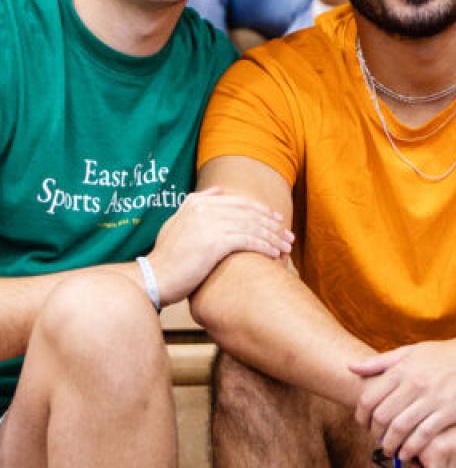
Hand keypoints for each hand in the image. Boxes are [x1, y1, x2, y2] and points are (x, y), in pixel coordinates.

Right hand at [148, 186, 293, 305]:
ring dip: (273, 238)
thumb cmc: (167, 257)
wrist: (154, 278)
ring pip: (252, 227)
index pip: (239, 202)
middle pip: (249, 214)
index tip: (277, 220)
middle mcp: (204, 208)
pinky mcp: (214, 242)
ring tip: (286, 248)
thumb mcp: (176, 223)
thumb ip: (196, 203)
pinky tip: (275, 255)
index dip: (261, 211)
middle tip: (288, 235)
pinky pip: (248, 241)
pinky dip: (265, 247)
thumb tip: (219, 189)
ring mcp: (209, 223)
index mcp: (197, 202)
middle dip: (272, 225)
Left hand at [350, 334, 455, 461]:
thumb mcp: (412, 351)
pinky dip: (411, 448)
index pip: (369, 398)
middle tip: (377, 439)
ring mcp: (431, 397)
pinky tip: (408, 453)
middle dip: (375, 433)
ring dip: (391, 445)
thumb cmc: (445, 354)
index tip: (365, 424)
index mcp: (403, 367)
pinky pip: (422, 436)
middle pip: (382, 416)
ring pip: (400, 428)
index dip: (362, 416)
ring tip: (391, 449)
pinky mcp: (448, 411)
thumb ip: (381, 362)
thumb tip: (350, 367)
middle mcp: (414, 382)